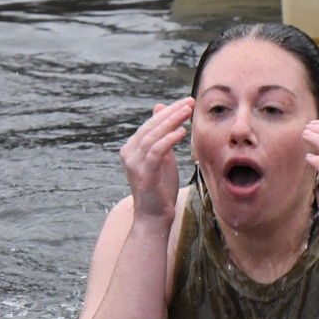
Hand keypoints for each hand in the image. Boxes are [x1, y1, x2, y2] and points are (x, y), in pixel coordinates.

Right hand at [119, 97, 194, 224]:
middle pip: (151, 126)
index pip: (150, 124)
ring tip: (188, 112)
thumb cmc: (161, 187)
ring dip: (172, 122)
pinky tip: (182, 132)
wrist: (154, 216)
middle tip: (189, 102)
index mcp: (132, 148)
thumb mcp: (163, 158)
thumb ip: (162, 136)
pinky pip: (156, 152)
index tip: (186, 102)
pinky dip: (169, 140)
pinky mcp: (144, 173)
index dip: (168, 111)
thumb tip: (161, 108)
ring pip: (153, 136)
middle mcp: (129, 152)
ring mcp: (134, 163)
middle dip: (171, 112)